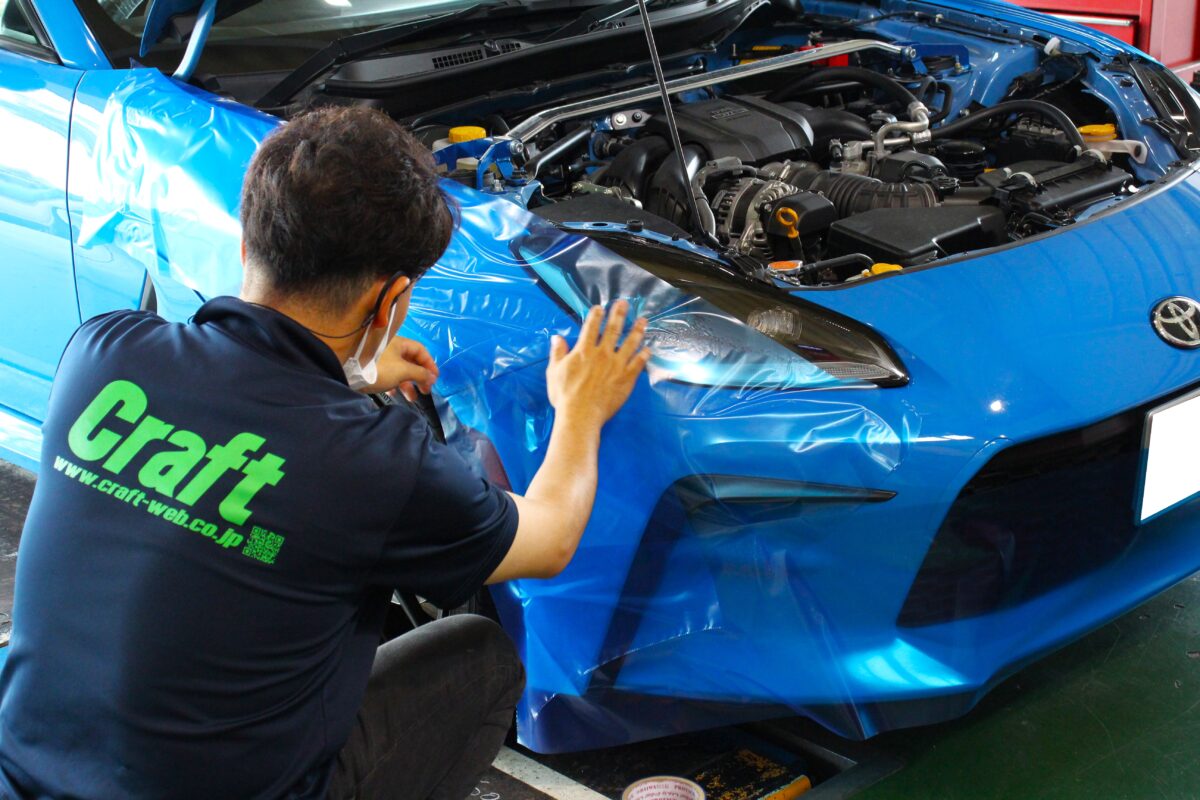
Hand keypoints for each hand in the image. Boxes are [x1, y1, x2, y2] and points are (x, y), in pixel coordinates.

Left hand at [362, 336, 438, 398]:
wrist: (347, 372)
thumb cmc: (379, 368)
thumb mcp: (403, 371)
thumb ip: (420, 374)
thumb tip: (432, 377)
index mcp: (400, 343)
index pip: (421, 351)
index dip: (430, 364)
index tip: (434, 379)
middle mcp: (391, 348)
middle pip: (411, 361)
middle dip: (420, 377)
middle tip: (426, 390)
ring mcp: (382, 358)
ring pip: (401, 370)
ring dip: (408, 384)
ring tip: (412, 398)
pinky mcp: (373, 368)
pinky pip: (389, 374)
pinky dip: (395, 383)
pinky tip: (394, 393)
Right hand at [546, 301, 649, 429]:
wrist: (581, 415)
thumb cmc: (565, 395)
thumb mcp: (554, 372)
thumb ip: (557, 353)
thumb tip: (557, 337)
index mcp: (584, 351)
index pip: (591, 327)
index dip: (596, 315)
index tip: (601, 307)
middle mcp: (602, 354)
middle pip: (613, 329)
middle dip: (619, 314)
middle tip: (625, 303)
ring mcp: (617, 365)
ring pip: (630, 343)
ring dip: (637, 330)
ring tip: (643, 320)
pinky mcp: (627, 378)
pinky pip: (638, 363)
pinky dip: (644, 355)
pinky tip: (648, 348)